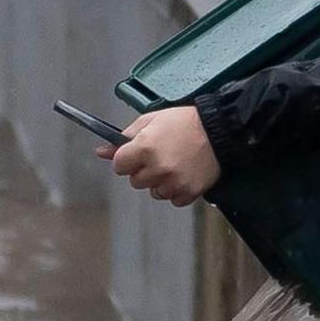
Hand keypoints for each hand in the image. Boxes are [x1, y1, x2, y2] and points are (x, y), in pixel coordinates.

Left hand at [107, 105, 221, 206]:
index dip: (127, 159)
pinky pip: (173, 199)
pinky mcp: (188, 192)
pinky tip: (184, 173)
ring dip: (160, 181)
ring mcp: (174, 182)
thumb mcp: (150, 121)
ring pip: (154, 192)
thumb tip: (101, 152)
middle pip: (135, 181)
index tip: (136, 154)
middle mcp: (157, 167)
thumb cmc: (184, 122)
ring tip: (175, 163)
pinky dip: (176, 190)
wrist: (218, 129)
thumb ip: (124, 138)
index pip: (119, 166)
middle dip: (143, 170)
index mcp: (144, 148)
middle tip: (160, 155)